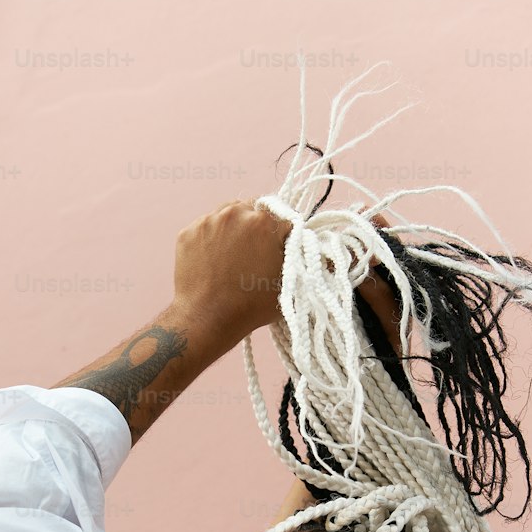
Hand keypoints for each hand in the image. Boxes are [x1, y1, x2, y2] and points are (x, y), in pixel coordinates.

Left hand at [172, 200, 402, 353]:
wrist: (206, 320)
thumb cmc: (254, 307)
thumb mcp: (293, 286)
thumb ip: (315, 263)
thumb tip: (342, 250)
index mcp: (269, 222)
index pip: (283, 218)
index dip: (283, 236)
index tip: (279, 253)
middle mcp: (240, 212)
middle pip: (255, 212)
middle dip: (258, 230)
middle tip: (255, 259)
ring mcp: (210, 220)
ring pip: (229, 217)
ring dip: (234, 232)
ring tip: (234, 262)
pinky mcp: (189, 231)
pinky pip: (205, 230)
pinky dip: (210, 243)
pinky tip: (214, 266)